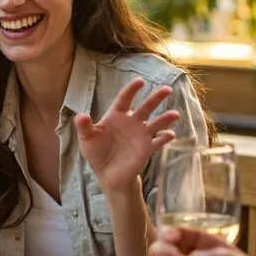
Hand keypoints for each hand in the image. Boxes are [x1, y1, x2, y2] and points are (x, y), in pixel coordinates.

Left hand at [76, 78, 179, 193]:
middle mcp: (132, 122)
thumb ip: (85, 126)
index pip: (125, 99)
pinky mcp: (147, 148)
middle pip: (146, 107)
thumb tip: (81, 115)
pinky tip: (169, 135)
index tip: (140, 81)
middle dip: (156, 98)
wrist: (107, 174)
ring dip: (166, 118)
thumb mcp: (87, 139)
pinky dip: (165, 137)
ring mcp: (141, 135)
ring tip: (175, 114)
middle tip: (167, 89)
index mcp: (117, 116)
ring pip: (157, 123)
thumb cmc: (97, 152)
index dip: (132, 90)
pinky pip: (158, 141)